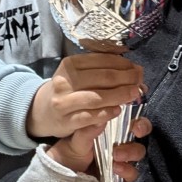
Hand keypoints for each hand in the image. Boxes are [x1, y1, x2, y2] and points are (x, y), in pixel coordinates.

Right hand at [27, 54, 143, 140]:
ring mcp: (64, 102)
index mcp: (70, 64)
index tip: (136, 68)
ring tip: (134, 94)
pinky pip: (90, 116)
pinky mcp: (66, 120)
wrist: (41, 111)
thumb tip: (135, 70)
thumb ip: (102, 71)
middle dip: (126, 78)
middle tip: (139, 81)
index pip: (102, 60)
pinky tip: (118, 111)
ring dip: (120, 95)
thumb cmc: (67, 91)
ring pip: (97, 97)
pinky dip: (107, 113)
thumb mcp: (78, 75)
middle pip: (103, 77)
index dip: (123, 64)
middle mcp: (65, 81)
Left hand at [47, 115, 149, 179]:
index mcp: (112, 129)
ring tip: (116, 155)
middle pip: (141, 134)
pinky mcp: (122, 177)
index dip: (140, 120)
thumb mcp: (76, 140)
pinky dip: (127, 170)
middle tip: (136, 132)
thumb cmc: (70, 152)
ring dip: (131, 152)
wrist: (62, 175)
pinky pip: (132, 174)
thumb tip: (102, 118)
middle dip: (142, 131)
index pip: (132, 120)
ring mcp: (123, 159)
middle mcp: (121, 142)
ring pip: (139, 153)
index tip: (137, 122)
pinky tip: (116, 168)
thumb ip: (88, 131)